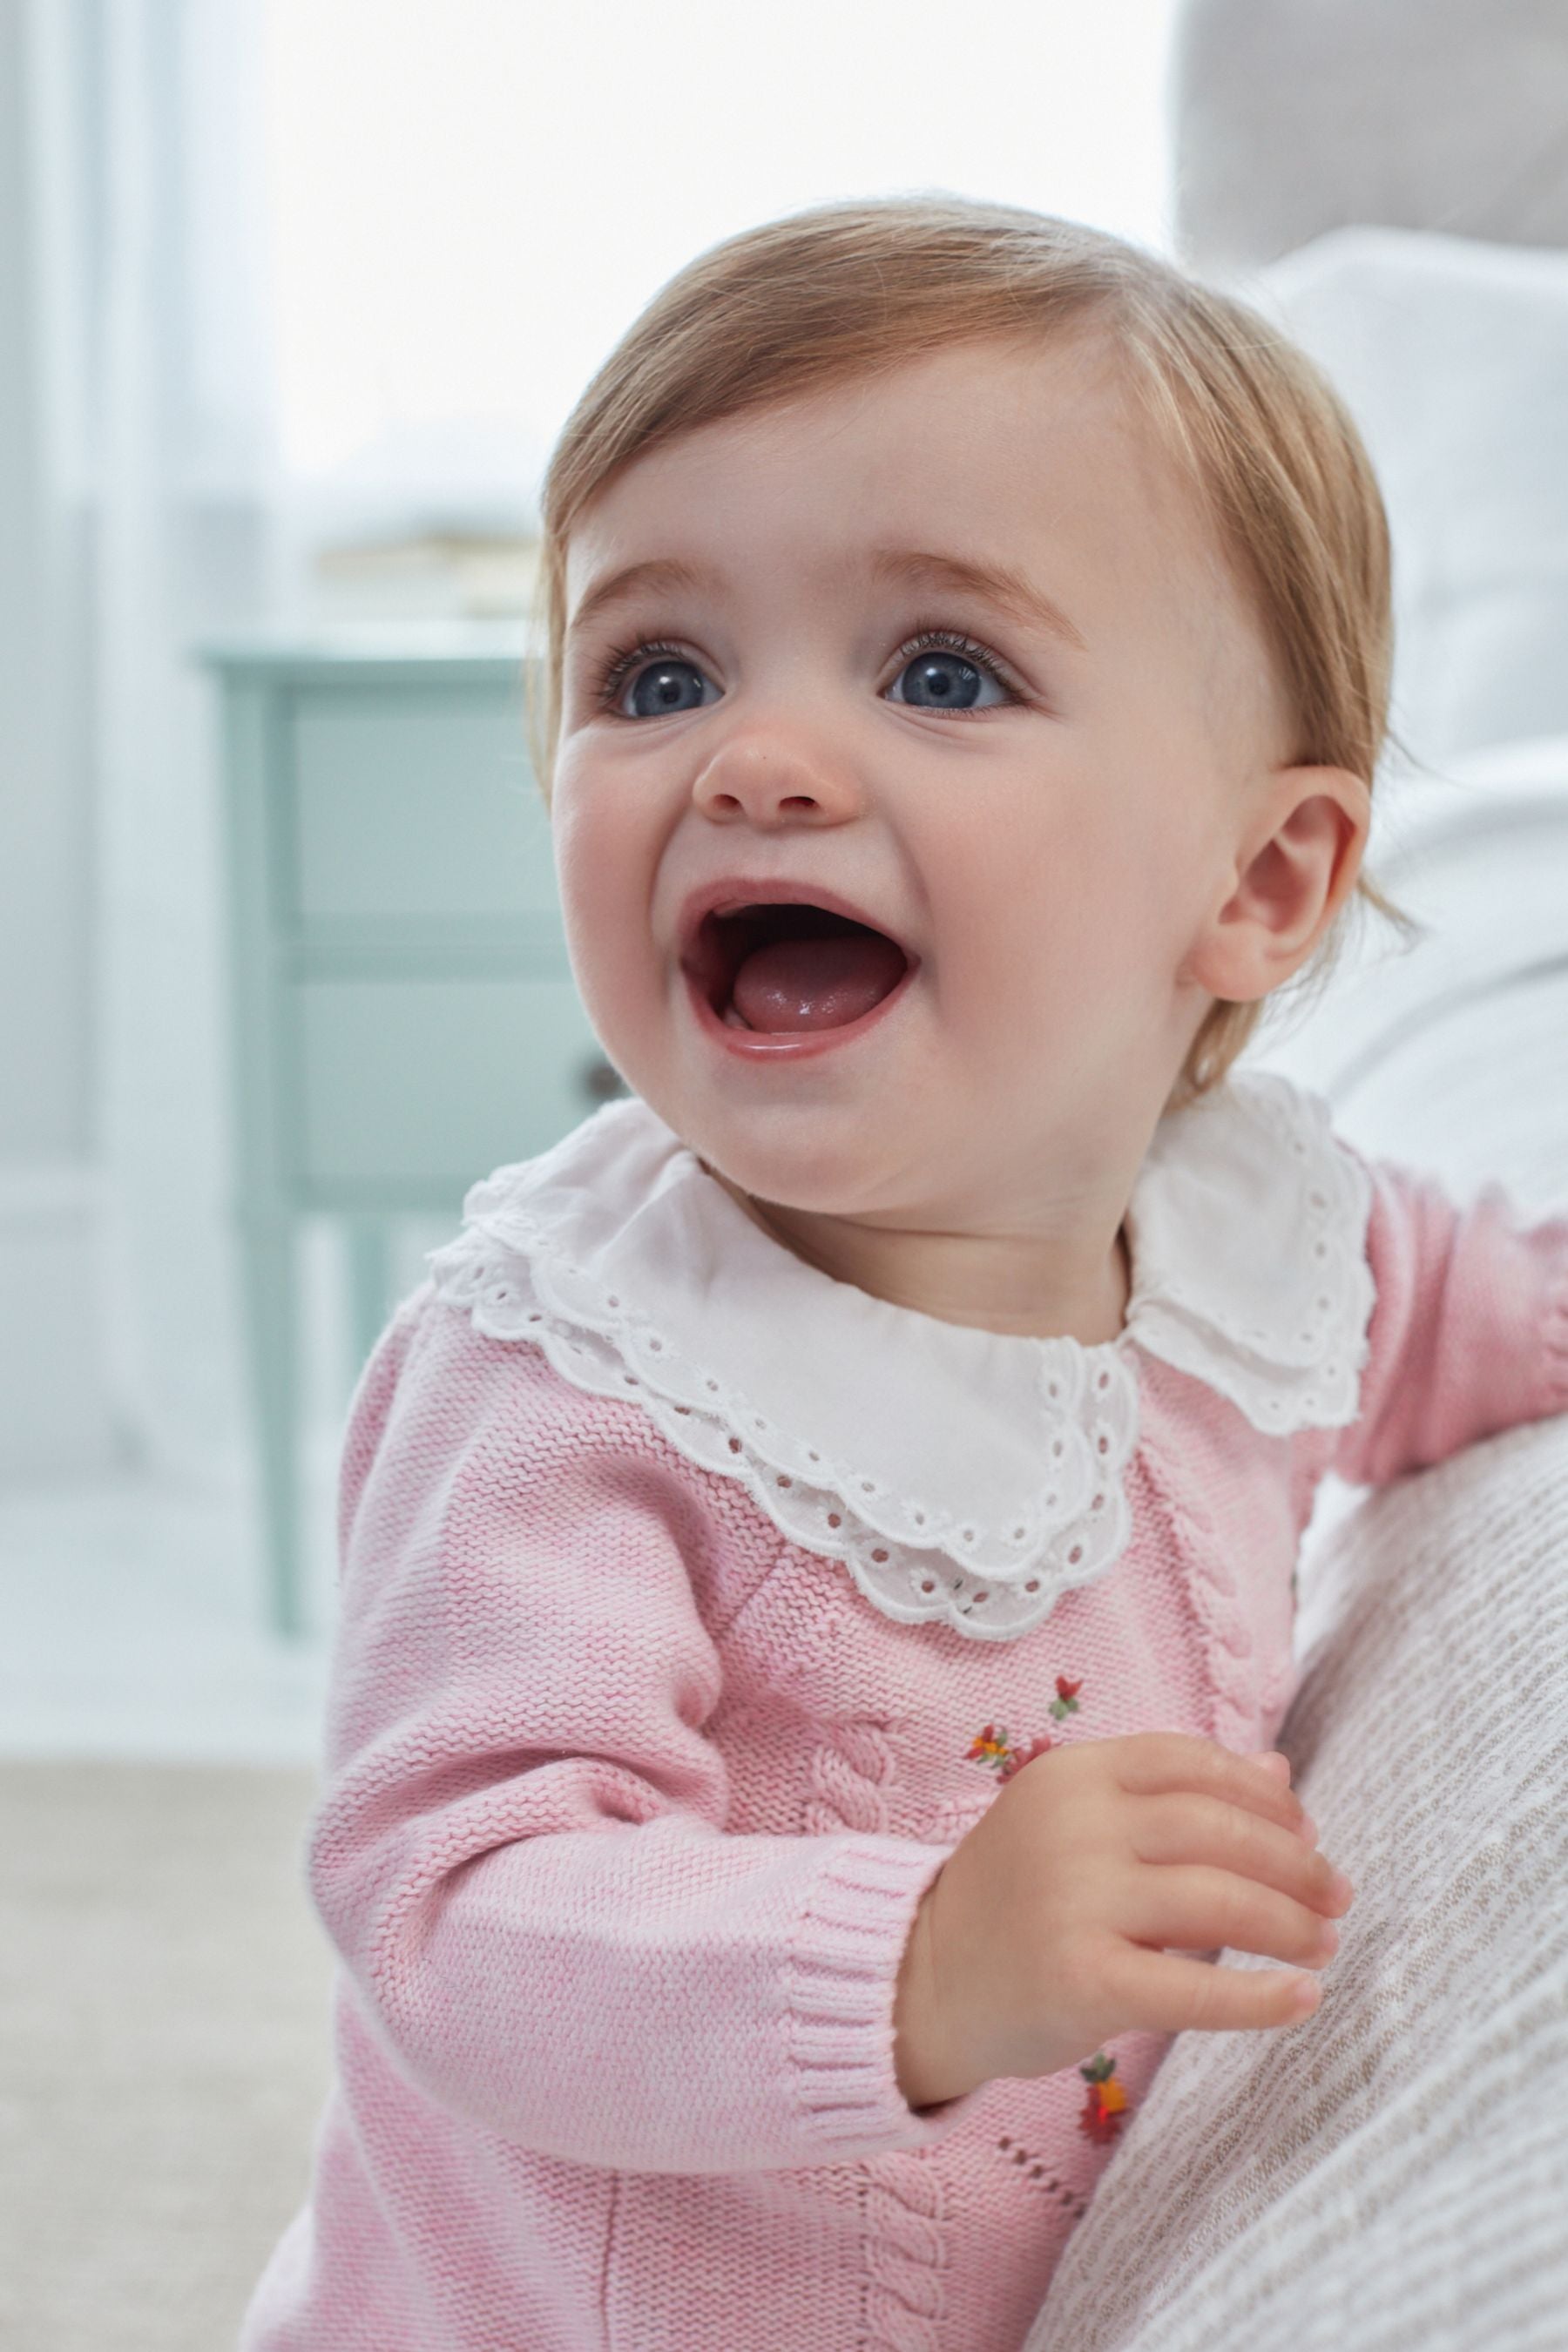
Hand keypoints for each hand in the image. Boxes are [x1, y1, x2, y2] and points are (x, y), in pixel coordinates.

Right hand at [892, 1734, 1351, 2107]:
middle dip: (1293, 1865)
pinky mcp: (1081, 1980)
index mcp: (1073, 1773)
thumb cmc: (1017, 1897)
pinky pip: (1193, 1988)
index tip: (1308, 1830)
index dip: (1262, 1796)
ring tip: (1324, 1945)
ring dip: (1289, 1925)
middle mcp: (1073, 1826)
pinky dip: (1260, 1998)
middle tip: (1336, 1897)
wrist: (922, 1978)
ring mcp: (1074, 1901)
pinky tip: (1302, 1999)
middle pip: (1215, 1831)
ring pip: (1216, 1901)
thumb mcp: (1079, 1821)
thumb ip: (1172, 1793)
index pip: (1191, 1762)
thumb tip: (1280, 1770)